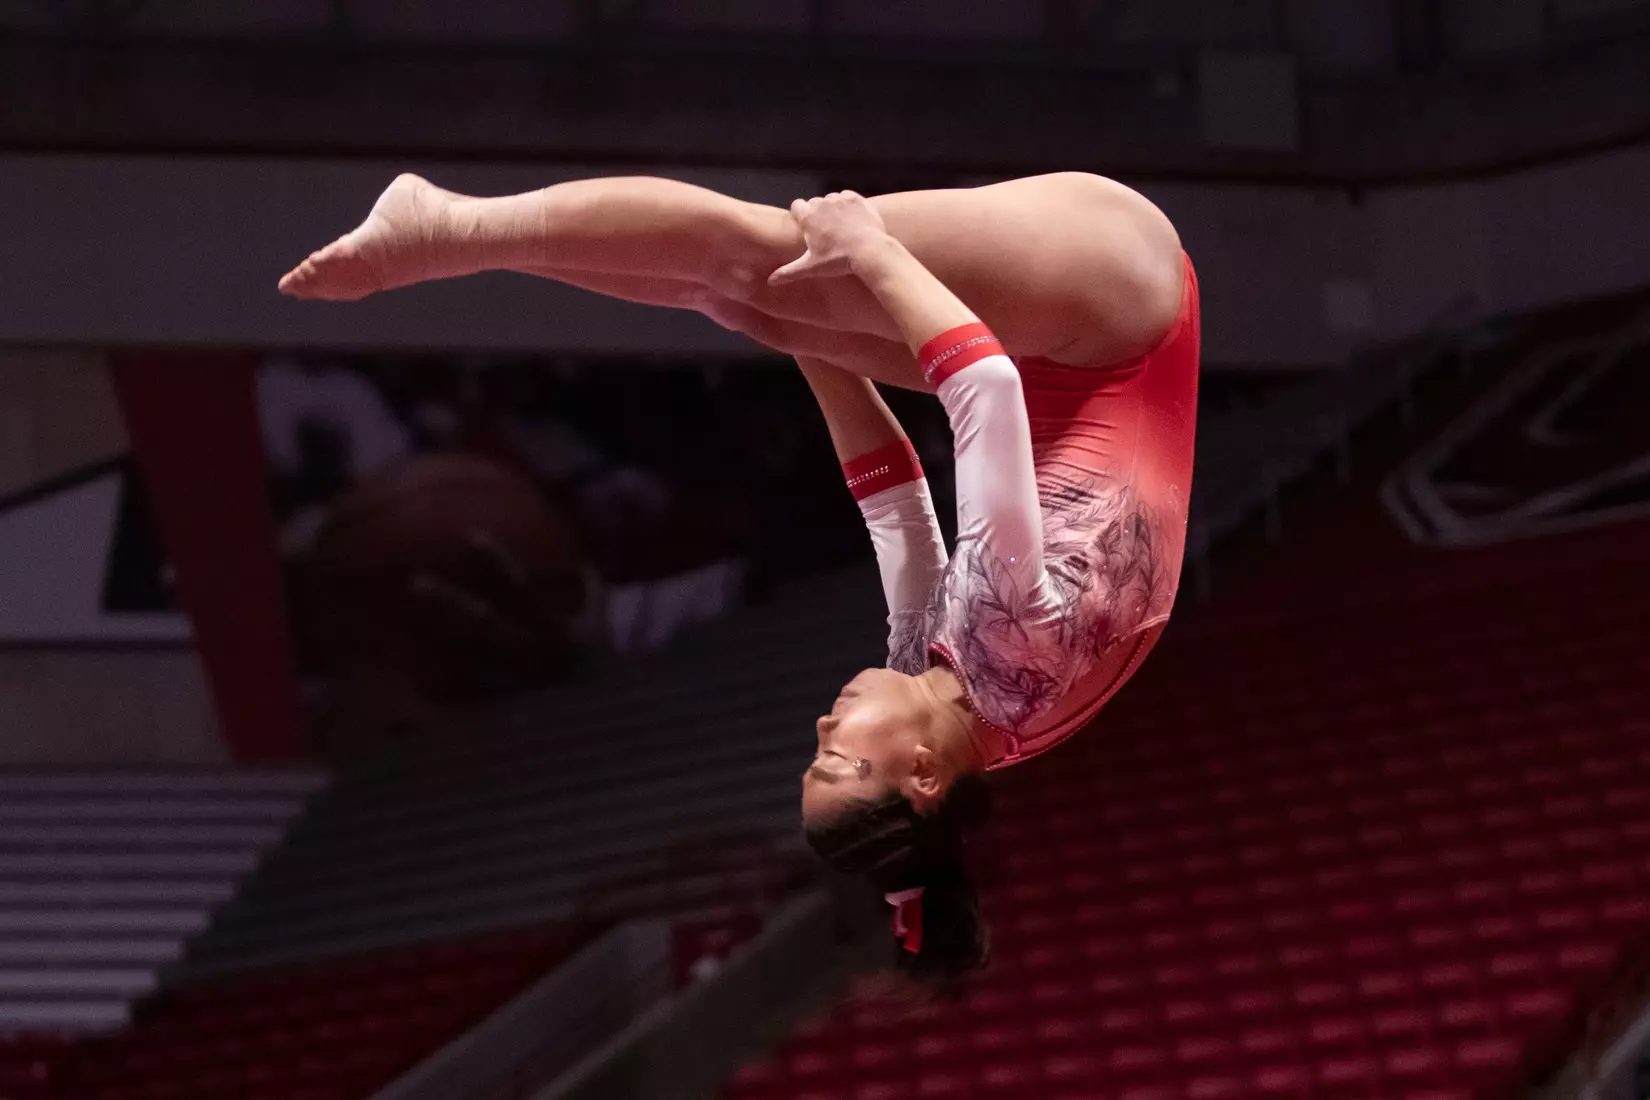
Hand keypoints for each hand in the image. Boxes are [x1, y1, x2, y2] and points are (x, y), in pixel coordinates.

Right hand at [768, 192, 890, 285]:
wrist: (869, 250)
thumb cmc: (837, 260)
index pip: (796, 206)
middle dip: (816, 213)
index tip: (806, 227)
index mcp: (807, 216)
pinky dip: (848, 205)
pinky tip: (852, 219)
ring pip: (830, 199)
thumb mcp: (811, 267)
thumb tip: (770, 281)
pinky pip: (847, 197)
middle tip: (825, 232)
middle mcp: (821, 203)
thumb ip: (789, 272)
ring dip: (832, 208)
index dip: (800, 215)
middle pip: (813, 203)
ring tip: (840, 226)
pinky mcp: (856, 198)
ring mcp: (840, 199)